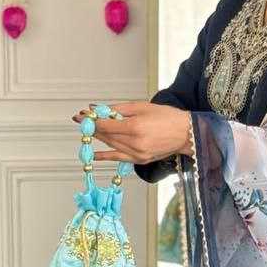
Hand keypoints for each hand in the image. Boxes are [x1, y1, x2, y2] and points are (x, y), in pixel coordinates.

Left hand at [70, 101, 193, 162]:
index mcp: (135, 127)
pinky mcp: (141, 160)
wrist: (186, 133)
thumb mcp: (141, 107)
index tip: (80, 115)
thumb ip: (118, 109)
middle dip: (91, 127)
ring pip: (111, 146)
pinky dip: (106, 156)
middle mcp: (135, 143)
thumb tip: (97, 109)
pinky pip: (119, 158)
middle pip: (106, 136)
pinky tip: (95, 155)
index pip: (105, 125)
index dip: (91, 120)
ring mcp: (138, 153)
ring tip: (88, 131)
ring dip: (98, 138)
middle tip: (80, 121)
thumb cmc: (167, 116)